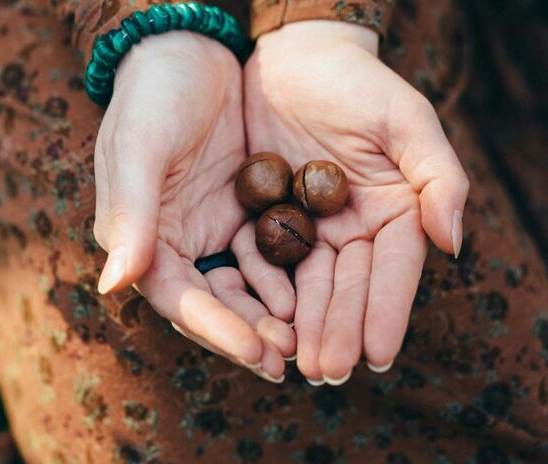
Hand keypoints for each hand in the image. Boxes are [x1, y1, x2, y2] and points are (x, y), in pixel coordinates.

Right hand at [93, 32, 294, 379]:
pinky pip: (264, 256)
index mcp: (140, 238)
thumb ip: (131, 216)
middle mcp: (170, 244)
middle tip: (290, 359)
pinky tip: (311, 293)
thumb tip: (113, 285)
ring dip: (269, 315)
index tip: (256, 352)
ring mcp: (207, 230)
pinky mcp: (238, 213)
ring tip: (305, 338)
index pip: (177, 298)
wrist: (187, 50)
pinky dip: (283, 278)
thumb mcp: (139, 148)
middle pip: (210, 304)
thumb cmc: (153, 95)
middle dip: (248, 333)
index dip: (215, 329)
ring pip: (240, 288)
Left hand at [244, 21, 469, 383]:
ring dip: (303, 325)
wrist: (293, 58)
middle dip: (339, 330)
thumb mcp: (404, 118)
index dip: (386, 312)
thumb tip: (454, 242)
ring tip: (295, 362)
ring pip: (307, 284)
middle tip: (327, 372)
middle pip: (347, 287)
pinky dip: (263, 293)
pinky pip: (264, 262)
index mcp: (394, 211)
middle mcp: (354, 228)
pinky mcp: (267, 219)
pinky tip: (259, 323)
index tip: (379, 356)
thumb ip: (435, 175)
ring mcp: (310, 227)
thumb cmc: (357, 83)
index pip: (392, 270)